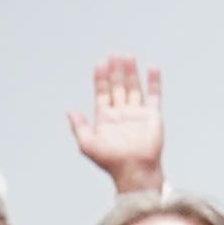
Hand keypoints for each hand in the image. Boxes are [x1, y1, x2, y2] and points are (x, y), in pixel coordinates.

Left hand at [68, 54, 164, 195]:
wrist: (135, 170)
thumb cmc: (111, 161)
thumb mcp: (88, 144)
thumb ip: (79, 127)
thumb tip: (70, 111)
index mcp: (106, 118)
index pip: (102, 93)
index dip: (101, 78)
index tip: (100, 63)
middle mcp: (121, 113)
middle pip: (118, 87)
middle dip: (115, 71)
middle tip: (114, 55)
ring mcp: (137, 113)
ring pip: (133, 88)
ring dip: (131, 73)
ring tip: (127, 56)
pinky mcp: (152, 115)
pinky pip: (154, 95)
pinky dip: (154, 82)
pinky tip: (152, 69)